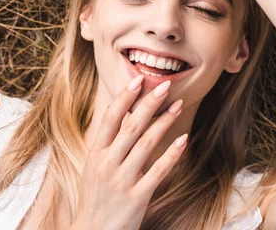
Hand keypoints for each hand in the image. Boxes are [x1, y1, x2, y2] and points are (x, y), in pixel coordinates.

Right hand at [73, 75, 186, 229]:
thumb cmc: (96, 196)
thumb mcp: (92, 166)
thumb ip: (104, 141)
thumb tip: (112, 110)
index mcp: (96, 154)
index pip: (111, 119)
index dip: (125, 98)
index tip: (139, 80)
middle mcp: (107, 164)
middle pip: (131, 127)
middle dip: (149, 103)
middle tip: (165, 86)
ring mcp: (122, 180)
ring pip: (146, 144)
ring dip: (164, 122)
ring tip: (178, 106)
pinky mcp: (137, 197)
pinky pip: (157, 171)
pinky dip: (171, 154)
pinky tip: (183, 140)